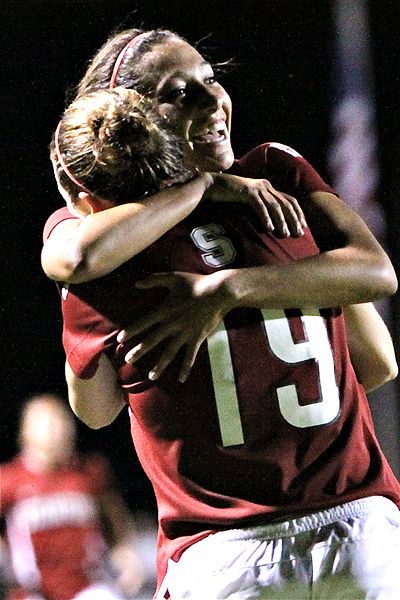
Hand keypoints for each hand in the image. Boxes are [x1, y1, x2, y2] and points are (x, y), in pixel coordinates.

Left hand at [117, 271, 232, 382]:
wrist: (219, 292)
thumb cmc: (196, 283)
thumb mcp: (174, 277)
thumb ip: (154, 279)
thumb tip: (135, 283)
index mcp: (165, 310)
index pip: (144, 322)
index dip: (131, 331)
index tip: (120, 340)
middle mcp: (173, 324)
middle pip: (152, 340)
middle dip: (139, 351)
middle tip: (128, 360)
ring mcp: (185, 333)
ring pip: (169, 353)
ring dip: (160, 365)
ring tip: (151, 376)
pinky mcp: (197, 338)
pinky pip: (190, 356)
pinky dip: (186, 368)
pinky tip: (181, 379)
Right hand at [206, 174, 306, 236]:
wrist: (213, 186)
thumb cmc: (230, 196)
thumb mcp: (250, 201)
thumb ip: (261, 207)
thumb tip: (273, 223)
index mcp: (269, 188)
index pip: (290, 200)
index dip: (298, 213)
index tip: (303, 226)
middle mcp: (266, 186)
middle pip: (286, 203)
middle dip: (294, 219)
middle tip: (298, 233)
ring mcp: (257, 188)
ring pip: (274, 205)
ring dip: (281, 221)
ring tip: (285, 234)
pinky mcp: (247, 191)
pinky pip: (259, 206)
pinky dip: (265, 217)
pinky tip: (269, 228)